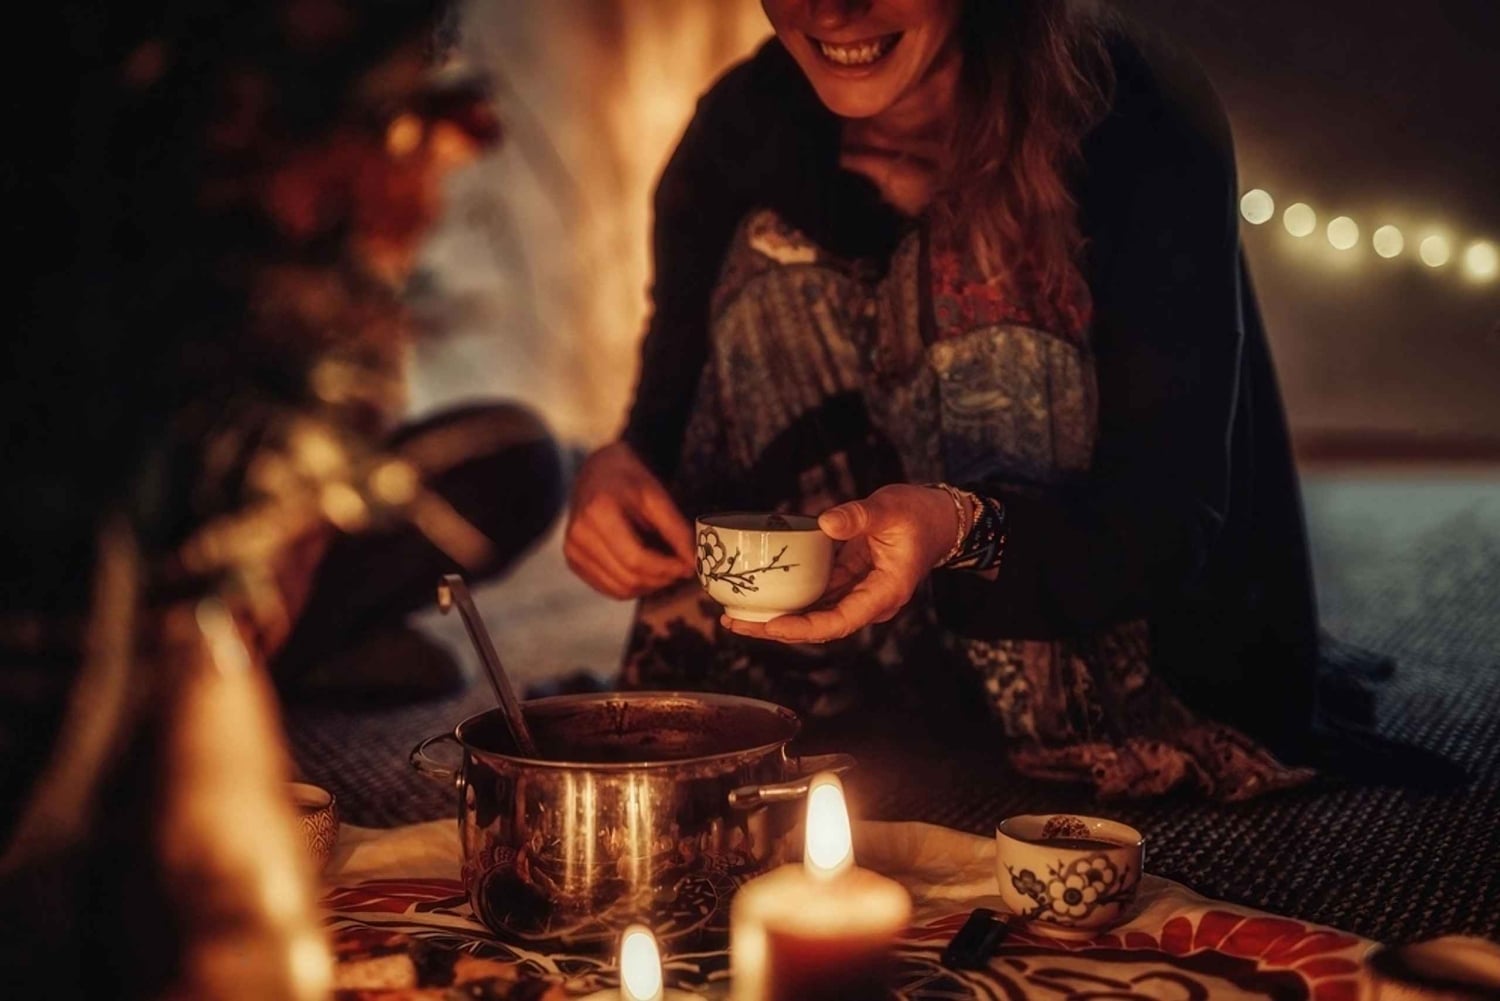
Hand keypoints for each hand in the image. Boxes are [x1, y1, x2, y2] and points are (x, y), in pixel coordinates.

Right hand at [563, 440, 695, 598]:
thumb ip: (676, 530)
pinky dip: (633, 586)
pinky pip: (608, 588)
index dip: (667, 569)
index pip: (636, 559)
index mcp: (598, 513)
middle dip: (661, 579)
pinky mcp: (573, 561)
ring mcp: (572, 551)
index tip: (690, 567)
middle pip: (628, 578)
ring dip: (649, 586)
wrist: (599, 471)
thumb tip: (694, 563)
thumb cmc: (630, 480)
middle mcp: (579, 535)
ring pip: (619, 589)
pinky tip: (647, 570)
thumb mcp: (657, 497)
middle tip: (682, 569)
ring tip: (666, 569)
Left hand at [722, 483, 957, 642]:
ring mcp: (857, 594)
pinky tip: (761, 593)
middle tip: (734, 624)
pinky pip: (815, 596)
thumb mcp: (890, 509)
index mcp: (884, 593)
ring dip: (777, 616)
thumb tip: (824, 522)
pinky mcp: (848, 582)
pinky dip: (789, 597)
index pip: (840, 622)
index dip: (805, 628)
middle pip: (819, 626)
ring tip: (735, 614)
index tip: (773, 626)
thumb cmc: (919, 514)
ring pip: (813, 614)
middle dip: (777, 629)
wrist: (939, 519)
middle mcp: (868, 602)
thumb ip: (859, 516)